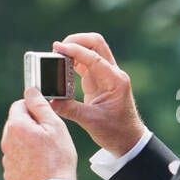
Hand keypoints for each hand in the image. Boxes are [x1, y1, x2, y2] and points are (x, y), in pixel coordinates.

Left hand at [1, 88, 78, 179]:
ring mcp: (6, 159)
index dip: (33, 108)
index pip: (18, 105)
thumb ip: (40, 106)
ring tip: (45, 153)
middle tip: (48, 136)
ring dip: (27, 143)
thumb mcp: (54, 126)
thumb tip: (31, 91)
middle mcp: (6, 142)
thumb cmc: (57, 157)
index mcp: (16, 126)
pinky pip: (16, 160)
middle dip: (30, 126)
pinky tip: (38, 165)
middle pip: (16, 124)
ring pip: (16, 143)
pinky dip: (25, 160)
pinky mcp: (9, 174)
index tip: (44, 117)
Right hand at [48, 33, 146, 156]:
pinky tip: (62, 66)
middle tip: (58, 49)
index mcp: (115, 81)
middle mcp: (112, 74)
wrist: (128, 139)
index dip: (75, 50)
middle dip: (76, 41)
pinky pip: (86, 62)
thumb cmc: (115, 131)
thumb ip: (70, 110)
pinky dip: (73, 60)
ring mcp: (106, 75)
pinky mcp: (99, 80)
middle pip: (96, 43)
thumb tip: (50, 101)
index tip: (58, 48)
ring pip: (91, 49)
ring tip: (57, 56)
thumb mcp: (91, 122)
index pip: (94, 57)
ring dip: (75, 48)